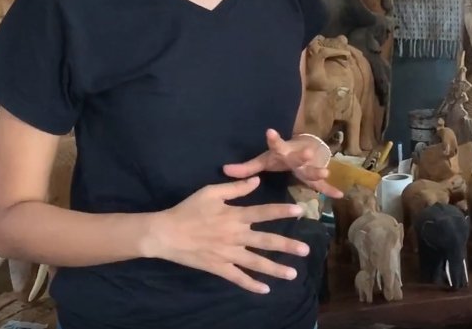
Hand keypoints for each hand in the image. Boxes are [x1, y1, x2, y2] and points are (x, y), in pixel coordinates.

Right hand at [147, 176, 308, 293]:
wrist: (165, 234)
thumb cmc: (188, 210)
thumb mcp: (210, 192)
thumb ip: (235, 188)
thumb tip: (257, 180)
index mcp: (234, 215)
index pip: (263, 212)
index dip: (282, 212)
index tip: (300, 212)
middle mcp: (235, 236)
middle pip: (266, 241)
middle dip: (287, 246)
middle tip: (306, 250)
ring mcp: (228, 254)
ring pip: (256, 263)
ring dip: (275, 269)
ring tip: (293, 274)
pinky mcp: (219, 268)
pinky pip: (238, 278)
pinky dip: (251, 285)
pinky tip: (265, 290)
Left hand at [223, 129, 343, 198]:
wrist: (304, 148)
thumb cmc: (279, 156)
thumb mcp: (263, 160)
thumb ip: (246, 168)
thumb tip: (223, 170)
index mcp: (281, 153)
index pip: (276, 146)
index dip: (273, 139)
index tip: (270, 131)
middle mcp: (296, 158)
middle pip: (299, 157)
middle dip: (304, 156)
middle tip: (309, 152)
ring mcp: (307, 167)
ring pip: (312, 169)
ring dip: (318, 170)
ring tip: (326, 172)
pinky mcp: (314, 177)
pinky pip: (322, 185)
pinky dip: (330, 189)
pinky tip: (339, 195)